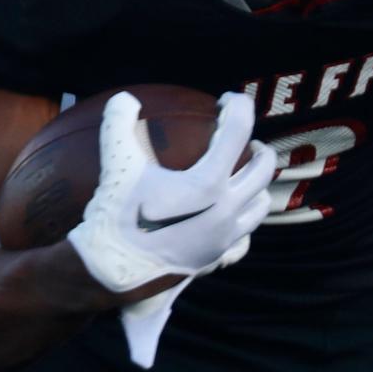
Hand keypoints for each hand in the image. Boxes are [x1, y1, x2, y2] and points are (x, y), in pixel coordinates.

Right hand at [67, 90, 274, 295]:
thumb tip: (123, 98)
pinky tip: (227, 216)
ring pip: (261, 205)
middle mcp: (226, 210)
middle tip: (245, 142)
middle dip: (259, 149)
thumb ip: (119, 124)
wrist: (108, 273)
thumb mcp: (117, 164)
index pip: (238, 130)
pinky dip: (242, 221)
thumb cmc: (116, 215)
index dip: (238, 106)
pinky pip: (244, 238)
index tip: (226, 101)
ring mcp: (225, 237)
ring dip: (257, 185)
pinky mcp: (217, 259)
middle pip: (263, 169)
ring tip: (241, 175)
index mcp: (209, 183)